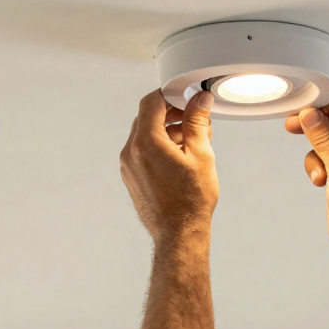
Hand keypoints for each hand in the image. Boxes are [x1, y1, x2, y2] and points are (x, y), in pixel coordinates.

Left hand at [121, 90, 218, 242]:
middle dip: (171, 113)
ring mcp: (128, 166)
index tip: (186, 97)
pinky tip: (180, 155)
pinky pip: (142, 151)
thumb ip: (197, 122)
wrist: (179, 234)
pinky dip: (159, 146)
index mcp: (146, 142)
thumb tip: (199, 100)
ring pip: (145, 135)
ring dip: (167, 130)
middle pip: (147, 117)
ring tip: (193, 139)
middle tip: (194, 118)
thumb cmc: (191, 200)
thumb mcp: (200, 154)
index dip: (170, 94)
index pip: (151, 101)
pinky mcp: (131, 177)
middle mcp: (130, 152)